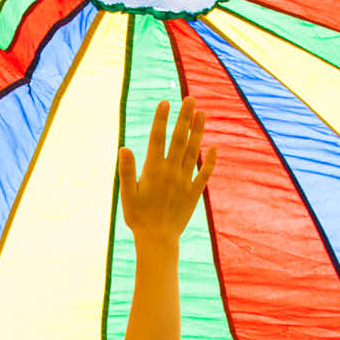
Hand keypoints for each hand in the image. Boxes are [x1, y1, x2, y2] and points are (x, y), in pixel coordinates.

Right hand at [119, 98, 215, 245]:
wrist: (157, 240)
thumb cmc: (138, 218)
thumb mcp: (127, 195)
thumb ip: (126, 171)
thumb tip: (124, 148)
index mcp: (152, 171)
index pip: (157, 139)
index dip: (161, 120)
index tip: (166, 102)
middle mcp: (171, 172)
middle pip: (179, 140)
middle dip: (184, 118)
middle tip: (190, 98)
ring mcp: (184, 182)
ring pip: (193, 152)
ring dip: (198, 132)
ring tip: (202, 113)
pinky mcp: (194, 193)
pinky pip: (204, 174)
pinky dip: (211, 161)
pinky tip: (215, 147)